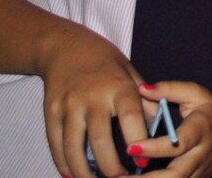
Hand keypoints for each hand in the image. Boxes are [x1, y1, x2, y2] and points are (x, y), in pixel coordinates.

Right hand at [39, 31, 145, 177]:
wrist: (66, 47)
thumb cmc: (106, 63)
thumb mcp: (131, 74)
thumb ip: (144, 101)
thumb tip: (160, 129)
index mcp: (119, 87)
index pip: (131, 119)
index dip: (139, 143)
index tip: (144, 164)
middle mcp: (93, 96)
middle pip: (101, 140)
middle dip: (110, 167)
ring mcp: (69, 105)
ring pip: (74, 148)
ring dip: (84, 172)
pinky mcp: (50, 111)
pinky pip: (56, 144)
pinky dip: (63, 163)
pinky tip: (72, 175)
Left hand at [129, 81, 211, 177]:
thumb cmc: (211, 112)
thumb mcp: (196, 94)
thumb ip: (170, 89)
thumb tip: (142, 89)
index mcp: (201, 129)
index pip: (179, 142)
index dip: (156, 148)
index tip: (132, 148)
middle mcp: (200, 154)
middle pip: (176, 174)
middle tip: (120, 177)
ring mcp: (198, 170)